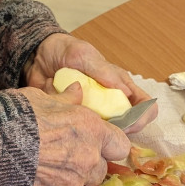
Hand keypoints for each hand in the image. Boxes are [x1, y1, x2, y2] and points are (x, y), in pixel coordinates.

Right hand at [17, 81, 130, 185]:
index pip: (120, 145)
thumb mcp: (42, 98)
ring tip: (48, 165)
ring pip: (81, 184)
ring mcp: (72, 183)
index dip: (110, 143)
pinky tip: (35, 176)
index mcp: (92, 130)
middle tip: (68, 153)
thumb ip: (66, 99)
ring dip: (72, 177)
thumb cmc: (17, 116)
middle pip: (102, 168)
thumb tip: (77, 90)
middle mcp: (88, 159)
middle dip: (90, 162)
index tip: (98, 141)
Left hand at [24, 32, 156, 133]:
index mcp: (121, 85)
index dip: (142, 118)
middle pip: (129, 127)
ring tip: (81, 124)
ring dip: (97, 133)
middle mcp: (111, 102)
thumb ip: (104, 72)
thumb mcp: (83, 55)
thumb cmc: (66, 51)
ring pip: (107, 134)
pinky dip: (77, 130)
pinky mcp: (77, 120)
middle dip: (118, 132)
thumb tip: (126, 92)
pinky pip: (83, 133)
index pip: (147, 107)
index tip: (127, 124)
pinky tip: (66, 121)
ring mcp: (95, 113)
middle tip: (100, 129)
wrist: (37, 57)